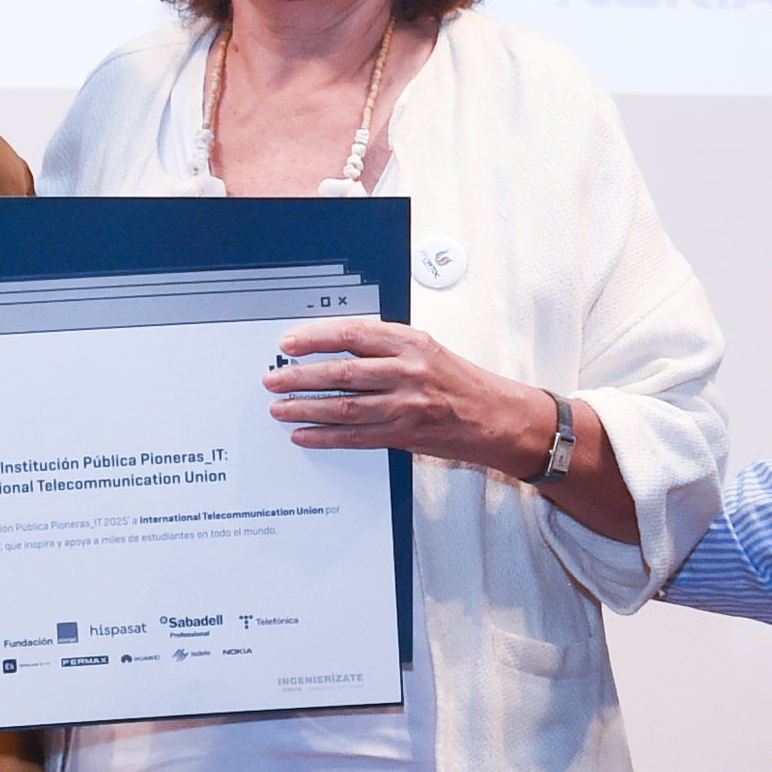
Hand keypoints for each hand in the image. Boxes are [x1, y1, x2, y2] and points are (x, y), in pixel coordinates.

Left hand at [264, 317, 553, 473]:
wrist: (498, 418)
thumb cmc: (461, 383)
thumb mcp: (427, 351)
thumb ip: (385, 349)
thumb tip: (334, 350)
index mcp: (412, 343)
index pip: (353, 334)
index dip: (316, 338)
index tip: (289, 342)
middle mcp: (409, 372)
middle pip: (342, 372)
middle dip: (300, 376)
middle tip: (273, 378)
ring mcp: (407, 406)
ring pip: (344, 406)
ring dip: (305, 407)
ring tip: (280, 407)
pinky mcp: (405, 435)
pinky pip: (356, 437)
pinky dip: (326, 436)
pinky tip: (304, 434)